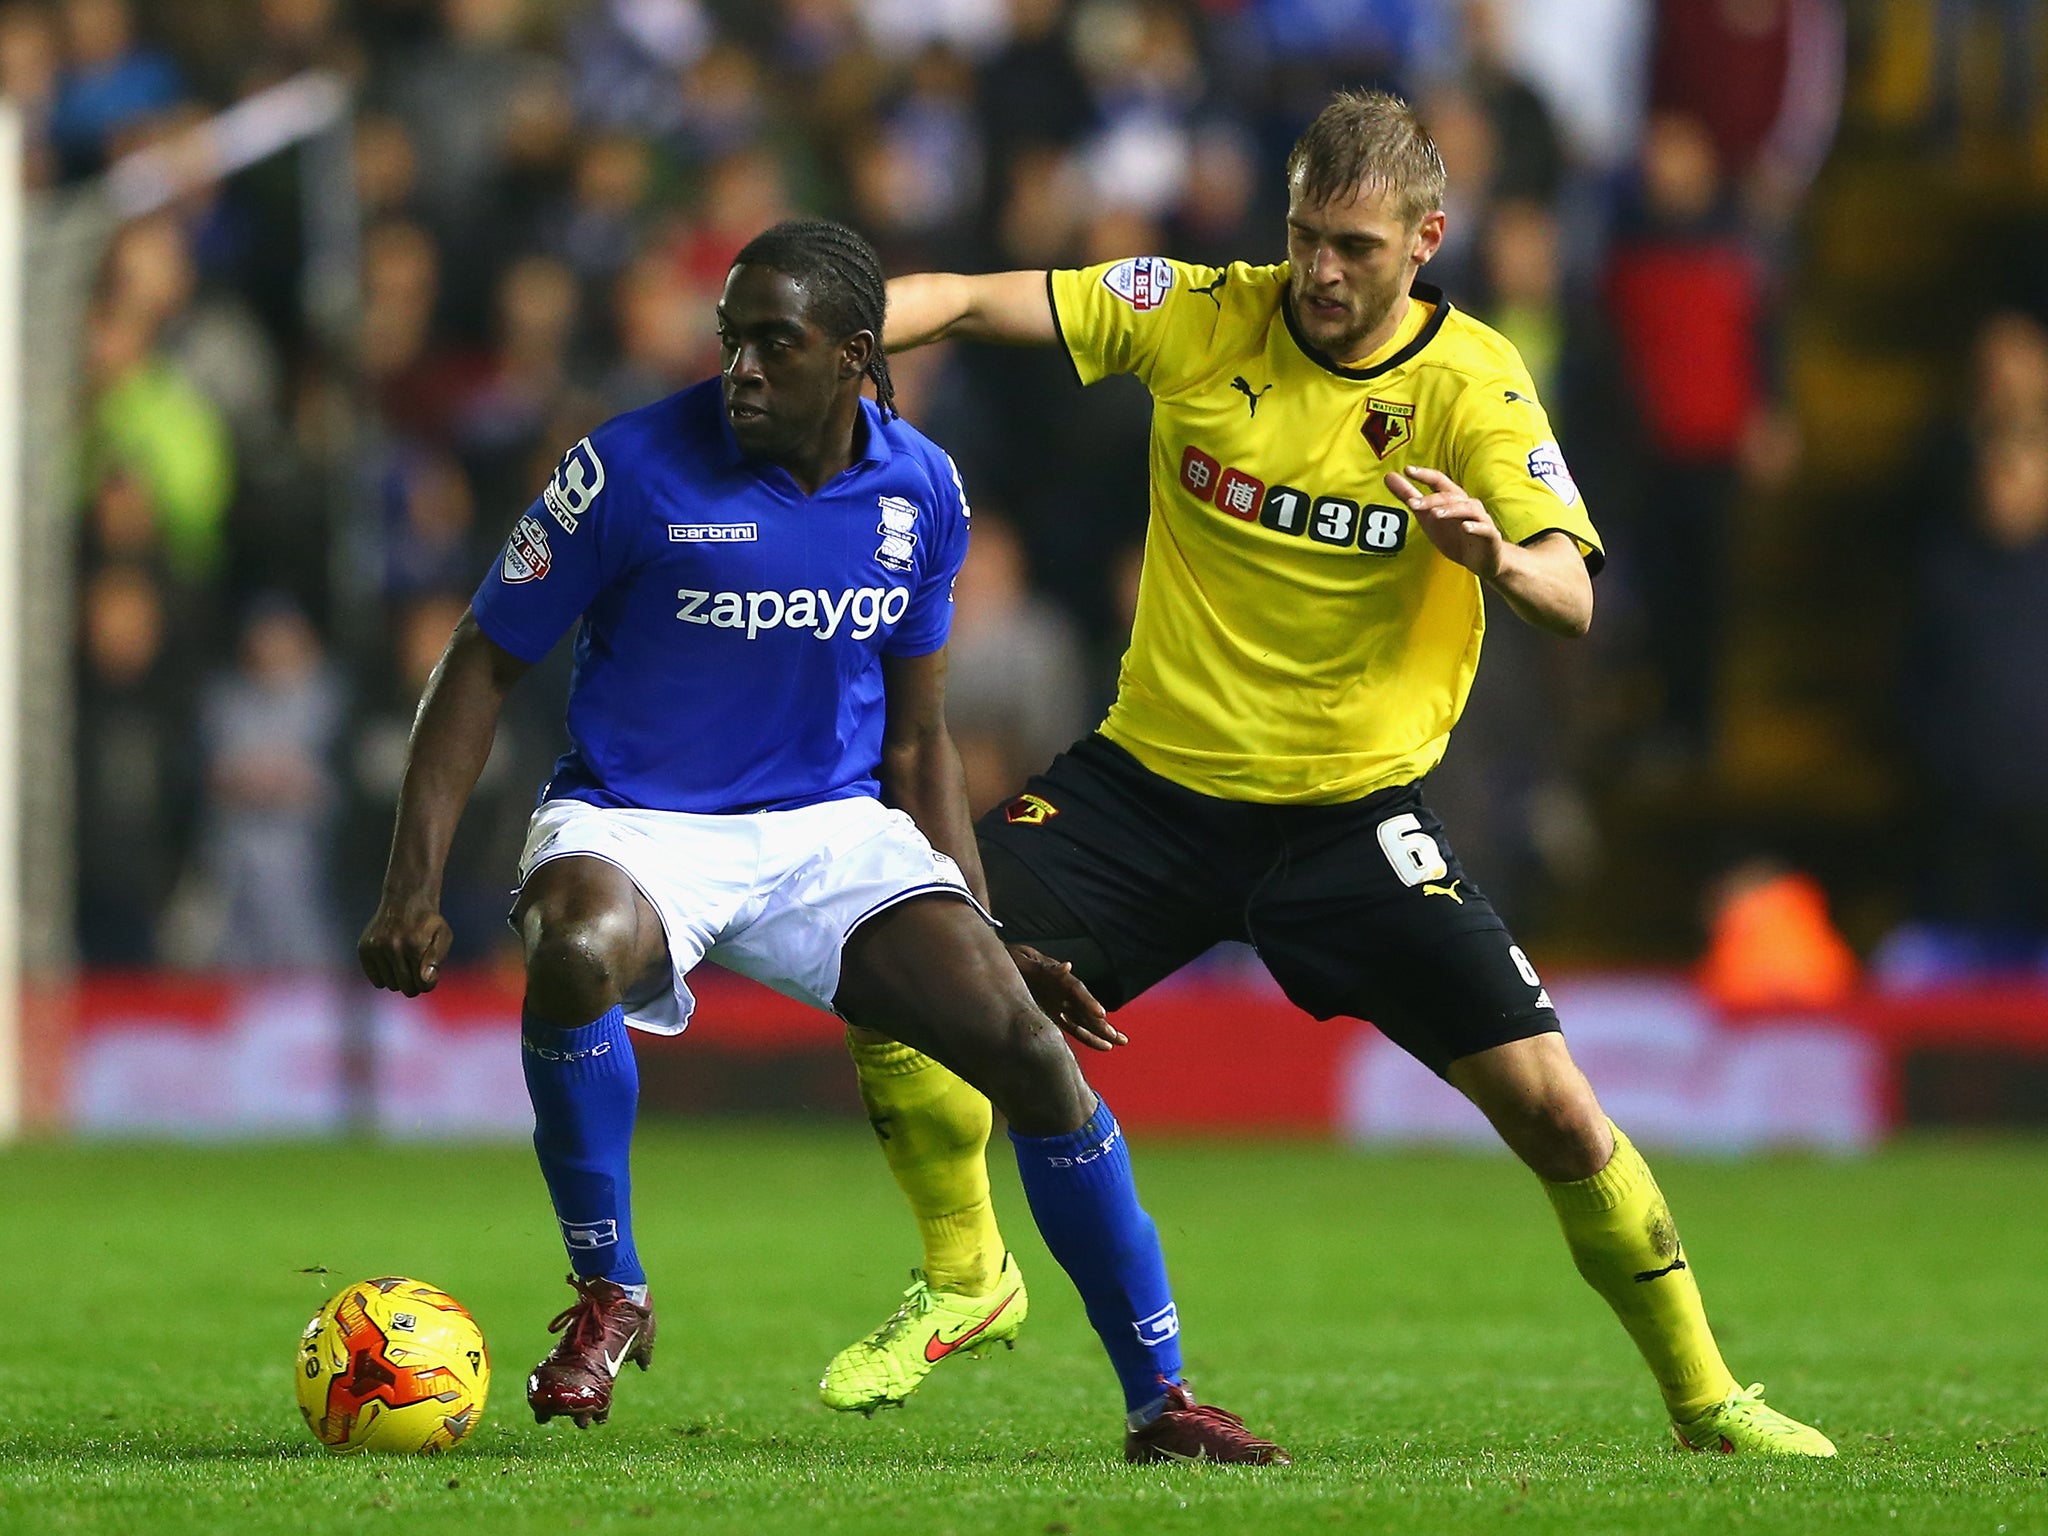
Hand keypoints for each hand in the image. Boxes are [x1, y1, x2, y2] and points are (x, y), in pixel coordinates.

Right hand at [358, 893, 452, 996]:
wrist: (405, 900)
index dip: (428, 983)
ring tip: (404, 962)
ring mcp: (376, 948)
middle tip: (417, 971)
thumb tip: (425, 981)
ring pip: (390, 985)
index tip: (428, 974)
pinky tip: (391, 963)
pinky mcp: (364, 949)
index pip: (423, 985)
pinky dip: (385, 977)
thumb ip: (437, 959)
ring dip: (399, 980)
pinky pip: (376, 980)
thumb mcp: (443, 936)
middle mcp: (393, 947)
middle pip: (406, 988)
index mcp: (415, 945)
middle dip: (415, 984)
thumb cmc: (428, 923)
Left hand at [1008, 944, 1125, 1050]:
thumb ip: (1043, 967)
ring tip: (1120, 1042)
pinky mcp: (1052, 1016)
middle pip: (1085, 1008)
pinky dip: (1088, 1037)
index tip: (1100, 1014)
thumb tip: (1068, 966)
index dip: (1088, 1001)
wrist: (995, 966)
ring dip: (1101, 1031)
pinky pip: (1073, 1028)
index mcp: (1054, 975)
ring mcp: (1058, 1004)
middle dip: (1101, 1023)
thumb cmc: (1008, 960)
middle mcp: (1061, 991)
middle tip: (1117, 1037)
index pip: (1076, 989)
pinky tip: (1104, 1046)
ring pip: (1084, 1020)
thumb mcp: (1021, 960)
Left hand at [1386, 465, 1503, 578]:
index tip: (1407, 470)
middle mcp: (1468, 504)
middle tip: (1412, 503)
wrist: (1483, 559)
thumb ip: (1409, 496)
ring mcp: (1481, 519)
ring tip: (1435, 514)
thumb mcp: (1427, 517)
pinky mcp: (1490, 536)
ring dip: (1451, 510)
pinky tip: (1465, 528)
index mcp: (1452, 499)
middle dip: (1430, 499)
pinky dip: (1475, 527)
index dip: (1424, 474)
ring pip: (1467, 509)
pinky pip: (1484, 529)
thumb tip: (1389, 476)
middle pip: (1450, 496)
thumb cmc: (1455, 535)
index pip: (1439, 481)